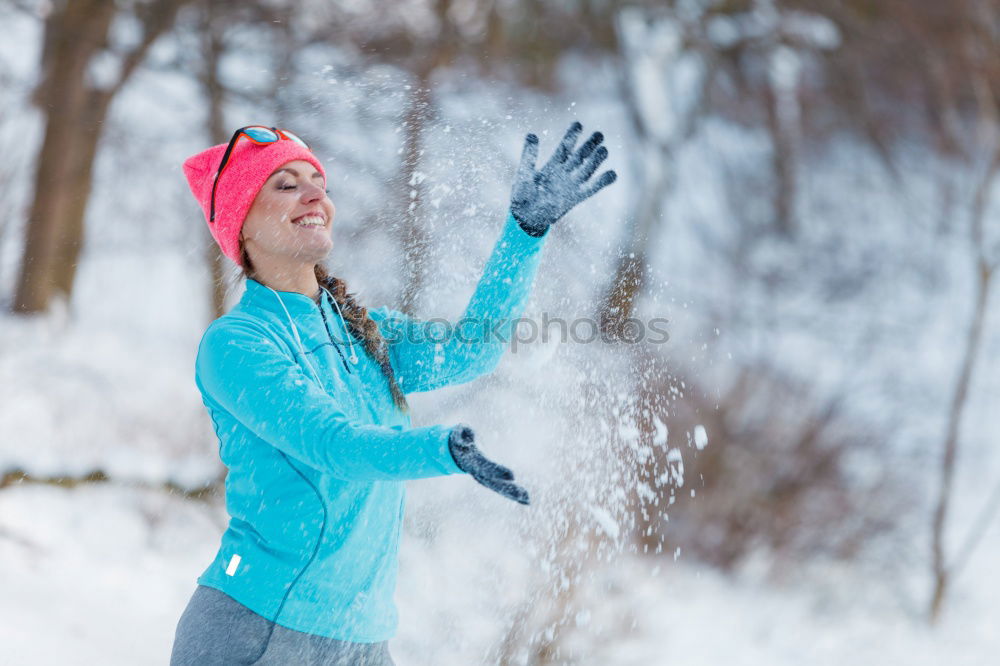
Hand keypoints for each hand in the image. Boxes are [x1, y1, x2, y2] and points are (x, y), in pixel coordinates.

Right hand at [448, 425, 529, 504]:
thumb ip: (461, 436)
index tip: (513, 476)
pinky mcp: (489, 479)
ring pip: (498, 488)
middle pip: (494, 482)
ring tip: (527, 500)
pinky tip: (526, 500)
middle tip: (525, 495)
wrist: (456, 452)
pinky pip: (501, 488)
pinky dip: (512, 494)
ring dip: (513, 494)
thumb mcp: (459, 434)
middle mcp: (478, 473)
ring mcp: (484, 478)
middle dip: (509, 489)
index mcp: (472, 462)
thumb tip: (467, 439)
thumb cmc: (461, 439)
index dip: (499, 471)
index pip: (487, 467)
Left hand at [509, 120, 617, 236]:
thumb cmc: (522, 196)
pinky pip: (593, 188)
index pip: (566, 146)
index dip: (572, 135)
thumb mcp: (524, 174)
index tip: (578, 124)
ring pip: (588, 168)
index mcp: (553, 165)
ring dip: (597, 159)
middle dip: (590, 144)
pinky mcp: (577, 197)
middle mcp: (565, 172)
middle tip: (599, 134)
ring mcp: (572, 184)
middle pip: (581, 155)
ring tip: (603, 150)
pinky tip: (611, 173)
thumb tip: (532, 135)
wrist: (526, 218)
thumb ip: (529, 156)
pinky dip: (603, 181)